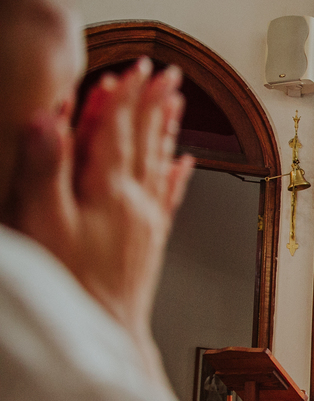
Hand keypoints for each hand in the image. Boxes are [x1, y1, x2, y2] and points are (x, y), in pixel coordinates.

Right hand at [10, 59, 192, 365]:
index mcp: (110, 190)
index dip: (126, 95)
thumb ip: (45, 166)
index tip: (136, 66)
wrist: (104, 333)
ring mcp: (146, 222)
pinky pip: (168, 197)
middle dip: (154, 103)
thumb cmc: (69, 284)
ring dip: (167, 129)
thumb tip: (49, 116)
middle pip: (147, 140)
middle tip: (168, 73)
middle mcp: (137, 202)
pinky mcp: (150, 242)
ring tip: (177, 103)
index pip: (120, 129)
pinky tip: (183, 163)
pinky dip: (175, 174)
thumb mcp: (42, 221)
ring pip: (161, 162)